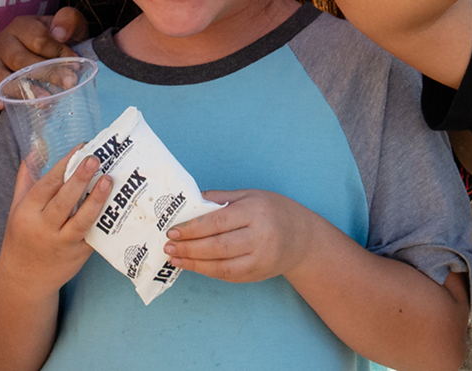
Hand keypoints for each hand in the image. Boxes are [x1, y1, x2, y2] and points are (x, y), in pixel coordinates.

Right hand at [0, 7, 82, 110]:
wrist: (40, 54)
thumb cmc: (56, 42)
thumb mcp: (68, 27)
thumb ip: (69, 20)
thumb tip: (60, 33)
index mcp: (22, 25)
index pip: (38, 39)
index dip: (59, 52)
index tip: (77, 65)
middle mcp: (2, 41)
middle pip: (19, 59)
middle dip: (47, 73)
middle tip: (68, 84)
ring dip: (20, 90)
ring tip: (44, 101)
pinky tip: (1, 106)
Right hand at [0, 150, 111, 292]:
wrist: (24, 279)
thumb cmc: (22, 237)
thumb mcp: (17, 209)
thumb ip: (26, 180)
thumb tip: (34, 149)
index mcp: (27, 212)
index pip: (46, 185)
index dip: (64, 165)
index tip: (80, 148)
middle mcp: (43, 228)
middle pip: (63, 201)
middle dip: (80, 178)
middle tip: (96, 159)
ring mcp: (61, 244)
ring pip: (81, 220)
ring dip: (96, 200)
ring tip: (108, 180)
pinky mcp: (77, 256)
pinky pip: (92, 236)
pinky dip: (103, 221)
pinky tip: (115, 205)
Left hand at [166, 190, 322, 283]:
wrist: (303, 238)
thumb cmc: (273, 211)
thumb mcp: (250, 195)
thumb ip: (220, 199)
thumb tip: (188, 201)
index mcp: (256, 212)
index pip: (218, 222)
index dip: (193, 228)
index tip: (173, 231)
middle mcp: (260, 237)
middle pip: (218, 246)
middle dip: (189, 248)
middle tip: (168, 247)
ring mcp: (260, 259)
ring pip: (222, 265)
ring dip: (195, 264)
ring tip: (175, 259)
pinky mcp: (258, 274)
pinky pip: (229, 275)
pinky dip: (208, 271)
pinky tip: (193, 265)